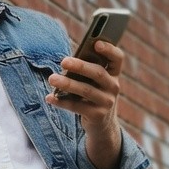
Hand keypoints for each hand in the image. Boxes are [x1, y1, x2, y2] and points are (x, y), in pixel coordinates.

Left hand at [45, 39, 123, 168]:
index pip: (118, 59)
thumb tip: (66, 63)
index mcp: (114, 74)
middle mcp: (114, 87)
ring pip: (86, 90)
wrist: (102, 126)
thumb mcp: (95, 83)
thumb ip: (86, 72)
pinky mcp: (97, 116)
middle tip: (63, 61)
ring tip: (52, 79)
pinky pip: (77, 107)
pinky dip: (62, 102)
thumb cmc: (93, 96)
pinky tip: (50, 98)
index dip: (109, 50)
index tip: (96, 43)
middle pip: (98, 73)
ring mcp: (107, 102)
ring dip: (67, 84)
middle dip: (80, 66)